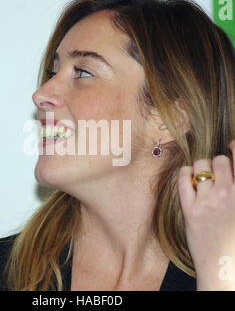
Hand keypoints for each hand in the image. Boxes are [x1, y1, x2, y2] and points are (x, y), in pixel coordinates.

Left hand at [178, 140, 234, 290]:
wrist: (225, 266)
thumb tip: (230, 172)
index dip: (234, 146)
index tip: (231, 144)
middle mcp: (228, 193)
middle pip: (218, 159)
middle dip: (217, 162)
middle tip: (215, 173)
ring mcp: (207, 201)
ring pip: (200, 165)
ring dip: (200, 168)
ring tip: (201, 177)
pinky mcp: (189, 209)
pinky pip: (183, 178)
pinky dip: (184, 173)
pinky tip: (187, 177)